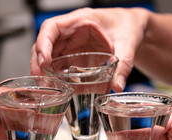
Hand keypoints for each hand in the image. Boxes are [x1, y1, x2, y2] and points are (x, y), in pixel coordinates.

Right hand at [31, 7, 148, 91]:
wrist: (132, 28)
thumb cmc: (127, 27)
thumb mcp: (127, 45)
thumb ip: (123, 65)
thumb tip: (117, 86)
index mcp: (80, 20)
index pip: (51, 27)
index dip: (43, 43)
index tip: (44, 61)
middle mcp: (71, 31)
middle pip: (44, 44)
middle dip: (39, 63)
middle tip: (41, 82)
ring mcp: (70, 43)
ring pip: (49, 55)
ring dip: (44, 71)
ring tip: (47, 87)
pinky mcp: (74, 53)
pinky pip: (59, 63)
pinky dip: (56, 75)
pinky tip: (58, 86)